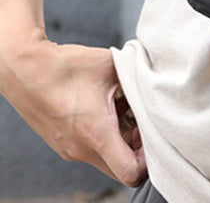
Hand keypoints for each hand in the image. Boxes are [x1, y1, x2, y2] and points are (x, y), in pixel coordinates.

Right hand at [0, 32, 146, 185]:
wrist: (24, 69)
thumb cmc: (65, 66)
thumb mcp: (112, 65)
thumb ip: (137, 76)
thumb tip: (156, 79)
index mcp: (96, 133)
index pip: (131, 172)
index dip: (150, 159)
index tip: (154, 134)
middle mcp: (81, 149)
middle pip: (121, 169)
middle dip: (138, 149)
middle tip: (143, 120)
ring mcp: (70, 149)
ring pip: (107, 159)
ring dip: (123, 141)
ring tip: (127, 110)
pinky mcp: (64, 144)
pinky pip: (93, 150)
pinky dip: (107, 136)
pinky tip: (110, 108)